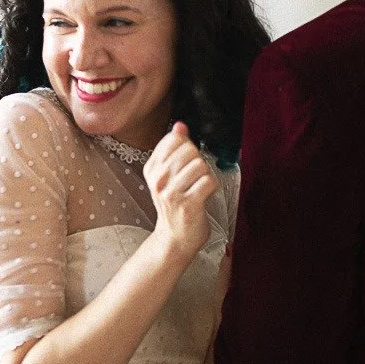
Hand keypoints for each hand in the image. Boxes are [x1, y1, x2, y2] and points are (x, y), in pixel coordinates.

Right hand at [144, 122, 218, 261]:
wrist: (175, 238)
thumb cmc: (174, 204)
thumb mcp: (168, 175)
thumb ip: (174, 148)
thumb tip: (180, 126)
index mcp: (152, 169)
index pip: (174, 140)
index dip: (188, 147)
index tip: (186, 162)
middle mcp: (158, 180)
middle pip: (189, 150)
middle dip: (198, 161)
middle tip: (194, 177)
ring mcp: (172, 193)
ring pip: (200, 165)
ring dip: (206, 175)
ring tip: (199, 187)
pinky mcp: (188, 205)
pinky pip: (209, 181)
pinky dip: (212, 187)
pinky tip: (204, 195)